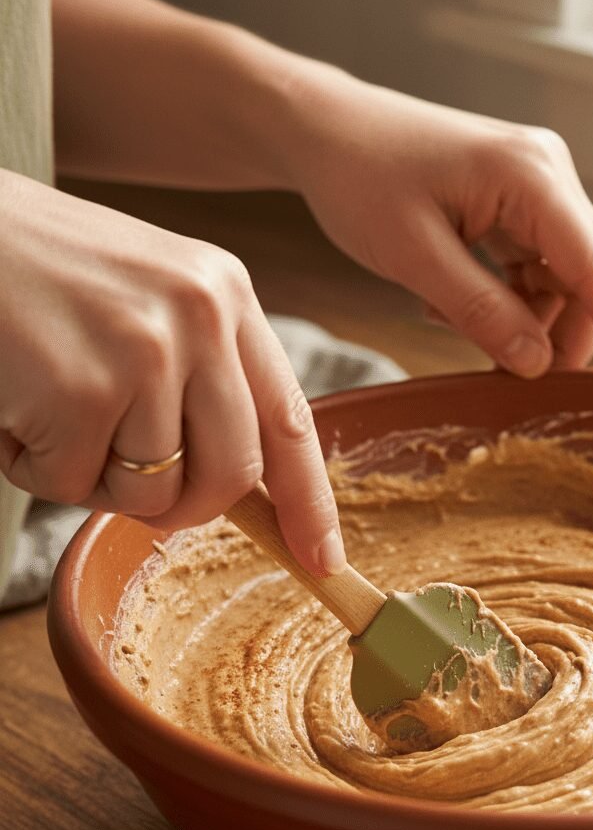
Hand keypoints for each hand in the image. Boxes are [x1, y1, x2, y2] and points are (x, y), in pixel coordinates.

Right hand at [0, 170, 343, 574]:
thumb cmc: (35, 270)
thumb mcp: (148, 298)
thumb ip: (203, 374)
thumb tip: (242, 481)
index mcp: (226, 293)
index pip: (291, 419)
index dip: (310, 501)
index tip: (324, 559)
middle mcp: (202, 317)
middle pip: (234, 475)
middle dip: (185, 506)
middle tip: (126, 480)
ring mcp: (147, 351)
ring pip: (152, 492)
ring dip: (92, 476)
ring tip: (49, 405)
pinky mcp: (82, 388)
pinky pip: (72, 486)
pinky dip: (33, 465)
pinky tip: (13, 400)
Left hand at [278, 74, 592, 379]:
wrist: (324, 132)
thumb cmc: (358, 175)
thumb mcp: (413, 254)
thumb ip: (480, 311)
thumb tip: (538, 364)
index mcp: (532, 176)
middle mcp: (547, 179)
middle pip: (582, 282)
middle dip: (553, 337)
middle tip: (507, 377)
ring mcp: (533, 193)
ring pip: (556, 285)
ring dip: (519, 322)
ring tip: (451, 319)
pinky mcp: (514, 209)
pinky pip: (529, 274)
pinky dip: (500, 302)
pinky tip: (450, 300)